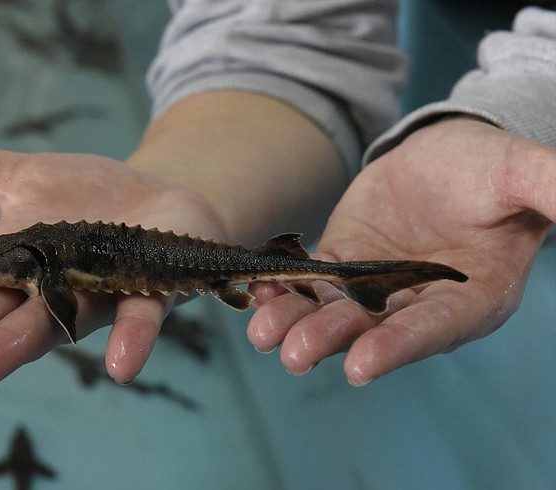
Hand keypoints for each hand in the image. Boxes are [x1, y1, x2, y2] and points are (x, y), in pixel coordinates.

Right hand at [0, 124, 225, 394]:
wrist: (161, 202)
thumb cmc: (82, 201)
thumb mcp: (9, 174)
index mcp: (3, 267)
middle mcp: (42, 292)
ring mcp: (95, 293)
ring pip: (49, 325)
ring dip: (8, 350)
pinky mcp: (150, 286)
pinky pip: (140, 316)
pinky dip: (131, 339)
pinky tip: (121, 367)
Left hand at [247, 117, 555, 384]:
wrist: (448, 154)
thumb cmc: (491, 168)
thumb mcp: (522, 173)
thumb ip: (548, 189)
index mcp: (471, 297)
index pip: (435, 328)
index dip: (399, 346)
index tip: (361, 363)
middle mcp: (418, 303)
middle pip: (372, 329)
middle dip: (332, 340)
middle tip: (293, 353)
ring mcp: (375, 286)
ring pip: (333, 311)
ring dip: (297, 323)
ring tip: (262, 332)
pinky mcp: (343, 263)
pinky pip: (312, 281)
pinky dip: (285, 288)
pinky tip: (257, 290)